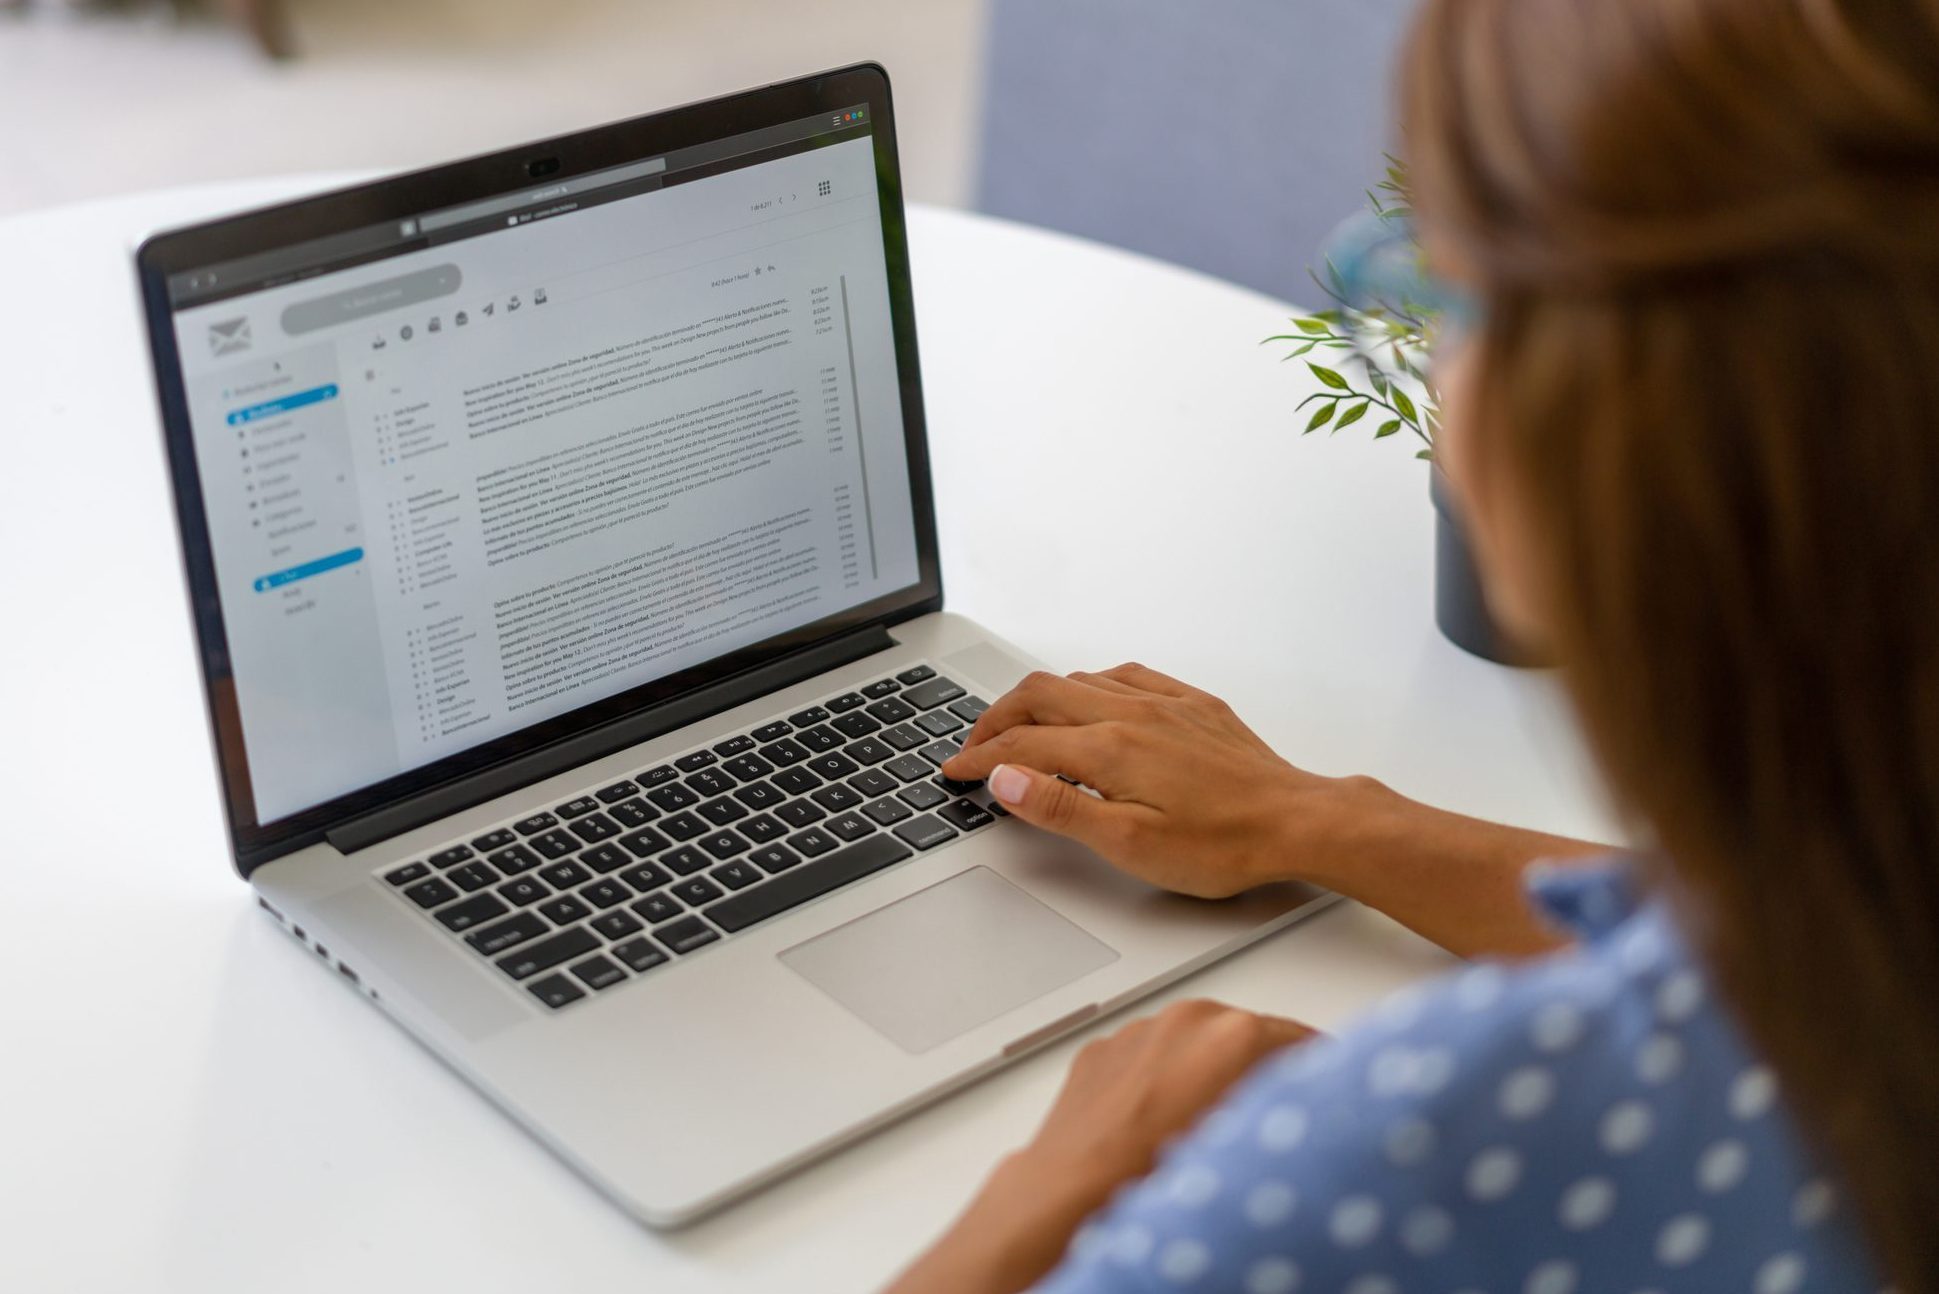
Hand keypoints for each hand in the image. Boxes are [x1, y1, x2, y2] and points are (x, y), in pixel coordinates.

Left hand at [883, 1000, 1317, 1293]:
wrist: (1071, 1193)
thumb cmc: (1153, 1178)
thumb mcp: (1248, 1141)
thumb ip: (1281, 1109)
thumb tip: (1304, 1112)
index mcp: (1234, 1034)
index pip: (1304, 1040)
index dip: (1322, 1070)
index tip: (1330, 1088)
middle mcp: (1187, 1018)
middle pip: (1250, 1034)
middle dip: (1265, 1068)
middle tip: (1275, 1112)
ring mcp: (1140, 1029)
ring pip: (1197, 1041)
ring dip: (1210, 1068)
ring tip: (1213, 1122)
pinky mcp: (1104, 1047)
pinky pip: (1151, 1053)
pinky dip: (1164, 1074)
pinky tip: (1163, 1120)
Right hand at [941, 662, 1374, 897]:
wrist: (1297, 822)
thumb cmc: (1223, 844)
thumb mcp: (1130, 845)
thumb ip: (1060, 807)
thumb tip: (1006, 777)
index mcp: (1109, 749)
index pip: (1021, 745)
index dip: (979, 759)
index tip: (955, 772)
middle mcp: (1131, 713)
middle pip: (1039, 696)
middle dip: (996, 718)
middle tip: (975, 747)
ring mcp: (1164, 704)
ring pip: (1079, 680)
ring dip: (1038, 699)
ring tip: (1020, 725)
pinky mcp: (1193, 705)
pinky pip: (1126, 675)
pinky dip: (1090, 684)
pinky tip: (1091, 699)